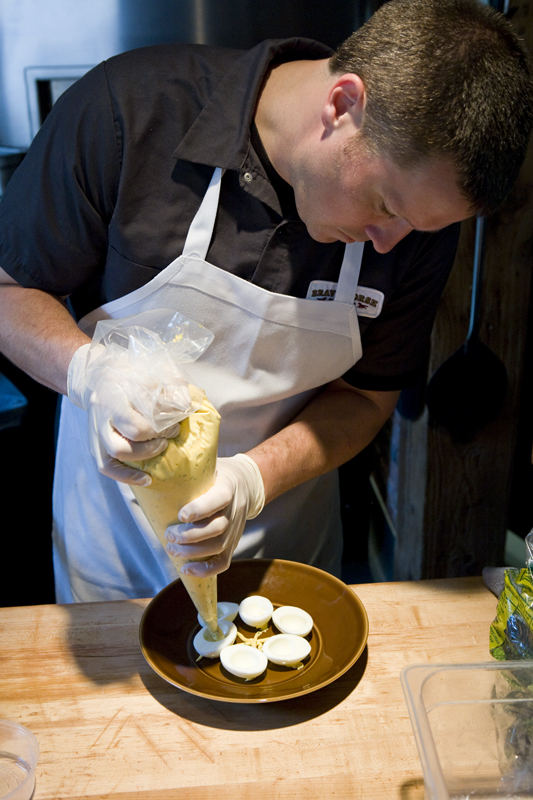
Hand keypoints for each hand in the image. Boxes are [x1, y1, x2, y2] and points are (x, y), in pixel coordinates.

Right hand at [67, 343, 180, 483]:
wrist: (99, 374)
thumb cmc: (130, 371)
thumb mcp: (152, 369)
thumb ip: (171, 385)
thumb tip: (187, 405)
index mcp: (112, 395)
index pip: (134, 425)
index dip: (158, 430)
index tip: (174, 425)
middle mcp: (99, 415)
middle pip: (122, 445)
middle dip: (151, 445)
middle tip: (169, 436)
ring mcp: (94, 431)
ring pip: (113, 456)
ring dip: (141, 458)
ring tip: (161, 449)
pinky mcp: (95, 443)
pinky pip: (106, 466)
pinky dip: (126, 476)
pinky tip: (146, 479)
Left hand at [165, 454, 264, 576]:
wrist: (246, 483)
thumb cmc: (216, 476)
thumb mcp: (207, 468)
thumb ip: (187, 472)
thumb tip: (150, 476)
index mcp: (228, 486)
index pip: (220, 498)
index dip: (201, 508)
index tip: (181, 515)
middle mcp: (235, 508)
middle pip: (217, 527)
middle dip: (190, 535)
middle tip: (169, 535)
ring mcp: (236, 528)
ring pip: (219, 545)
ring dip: (193, 552)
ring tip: (172, 549)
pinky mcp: (233, 542)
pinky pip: (223, 562)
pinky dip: (206, 570)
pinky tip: (186, 569)